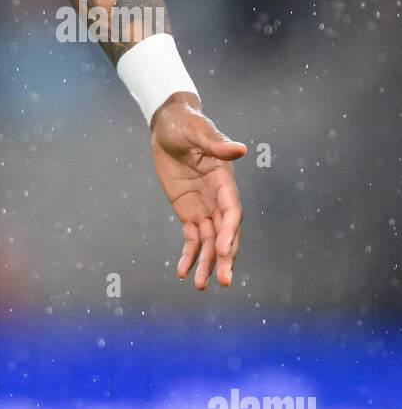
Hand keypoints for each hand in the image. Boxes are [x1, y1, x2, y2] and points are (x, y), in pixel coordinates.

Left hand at [151, 93, 245, 289]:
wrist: (168, 124)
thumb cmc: (186, 123)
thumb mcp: (198, 130)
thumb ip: (216, 143)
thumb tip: (240, 149)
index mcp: (224, 180)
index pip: (231, 211)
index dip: (229, 231)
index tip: (222, 249)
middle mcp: (217, 198)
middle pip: (225, 233)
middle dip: (225, 257)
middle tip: (225, 281)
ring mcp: (203, 206)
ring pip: (209, 241)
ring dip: (207, 263)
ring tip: (199, 285)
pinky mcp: (188, 211)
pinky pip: (191, 238)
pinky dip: (188, 255)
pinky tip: (182, 272)